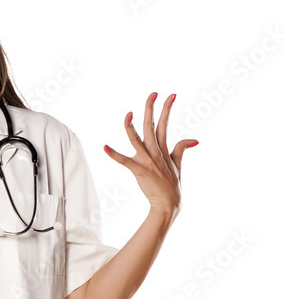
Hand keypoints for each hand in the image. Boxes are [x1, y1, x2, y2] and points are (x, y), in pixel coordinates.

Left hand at [103, 92, 197, 214]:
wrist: (168, 204)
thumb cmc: (172, 186)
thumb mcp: (178, 164)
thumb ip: (181, 149)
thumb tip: (194, 139)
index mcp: (164, 149)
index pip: (165, 124)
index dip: (167, 108)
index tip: (171, 94)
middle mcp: (155, 152)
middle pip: (151, 126)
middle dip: (151, 108)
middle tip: (153, 93)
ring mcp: (147, 160)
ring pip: (137, 139)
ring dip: (131, 126)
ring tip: (128, 114)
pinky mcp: (139, 170)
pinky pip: (124, 161)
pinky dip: (114, 154)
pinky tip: (105, 146)